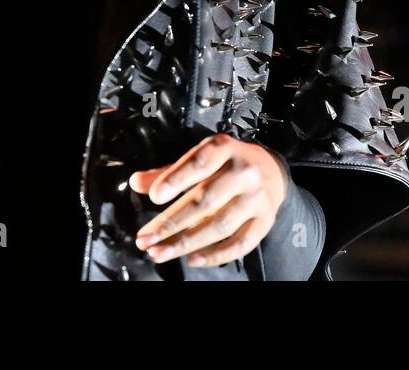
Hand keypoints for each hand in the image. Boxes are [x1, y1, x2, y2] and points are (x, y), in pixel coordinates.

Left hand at [127, 133, 287, 267]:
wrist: (271, 170)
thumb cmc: (226, 164)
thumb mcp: (200, 158)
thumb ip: (168, 172)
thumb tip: (136, 183)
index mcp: (225, 148)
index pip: (200, 163)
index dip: (176, 179)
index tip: (154, 197)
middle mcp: (244, 172)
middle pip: (206, 200)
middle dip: (171, 222)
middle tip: (145, 239)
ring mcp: (257, 198)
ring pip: (220, 225)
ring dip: (186, 242)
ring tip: (159, 252)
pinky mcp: (265, 221)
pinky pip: (240, 244)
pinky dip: (215, 255)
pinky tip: (192, 259)